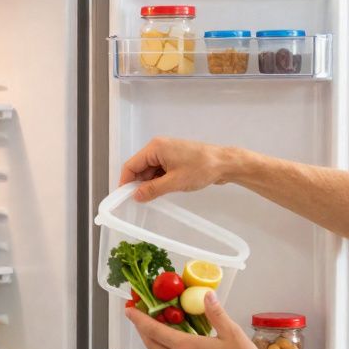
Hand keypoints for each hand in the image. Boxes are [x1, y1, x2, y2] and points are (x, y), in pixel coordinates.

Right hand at [118, 137, 236, 202]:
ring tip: (155, 196)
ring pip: (150, 170)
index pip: (131, 165)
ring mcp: (167, 152)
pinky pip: (160, 170)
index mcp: (155, 148)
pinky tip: (163, 190)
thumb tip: (136, 196)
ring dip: (150, 183)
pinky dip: (159, 181)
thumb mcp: (174, 182)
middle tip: (140, 200)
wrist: (224, 163)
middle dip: (139, 184)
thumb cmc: (201, 168)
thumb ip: (152, 189)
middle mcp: (158, 147)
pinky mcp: (175, 158)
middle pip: (139, 167)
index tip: (123, 197)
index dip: (125, 182)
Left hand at [124, 291, 282, 348]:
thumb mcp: (232, 333)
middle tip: (140, 318)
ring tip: (152, 334)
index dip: (139, 320)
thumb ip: (216, 314)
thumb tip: (206, 296)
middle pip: (151, 345)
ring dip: (150, 345)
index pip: (155, 331)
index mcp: (187, 348)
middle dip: (142, 330)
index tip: (130, 311)